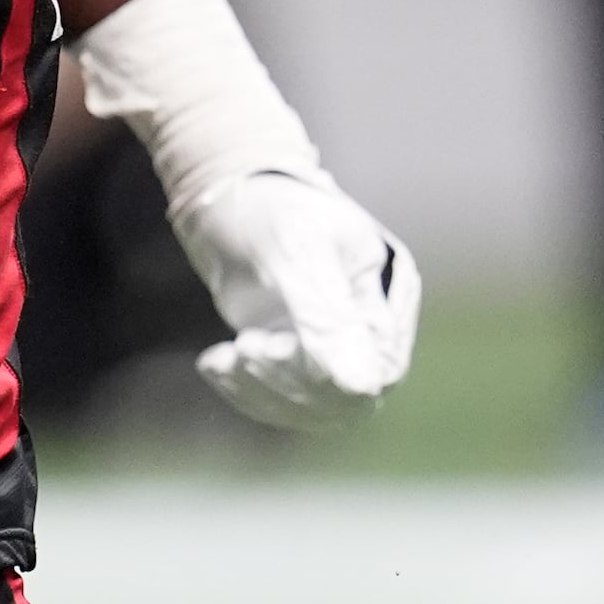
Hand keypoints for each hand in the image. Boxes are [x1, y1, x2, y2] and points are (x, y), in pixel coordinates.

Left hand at [170, 166, 418, 432]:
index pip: (380, 368)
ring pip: (315, 405)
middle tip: (244, 347)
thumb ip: (326, 318)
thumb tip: (362, 387)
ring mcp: (333, 345)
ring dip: (264, 392)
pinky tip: (215, 364)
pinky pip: (282, 400)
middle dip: (292, 383)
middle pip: (350, 396)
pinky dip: (245, 391)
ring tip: (226, 357)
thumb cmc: (270, 209)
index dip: (333, 377)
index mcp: (389, 293)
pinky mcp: (295, 358)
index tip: (273, 347)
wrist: (227, 197)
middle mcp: (369, 326)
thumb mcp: (298, 252)